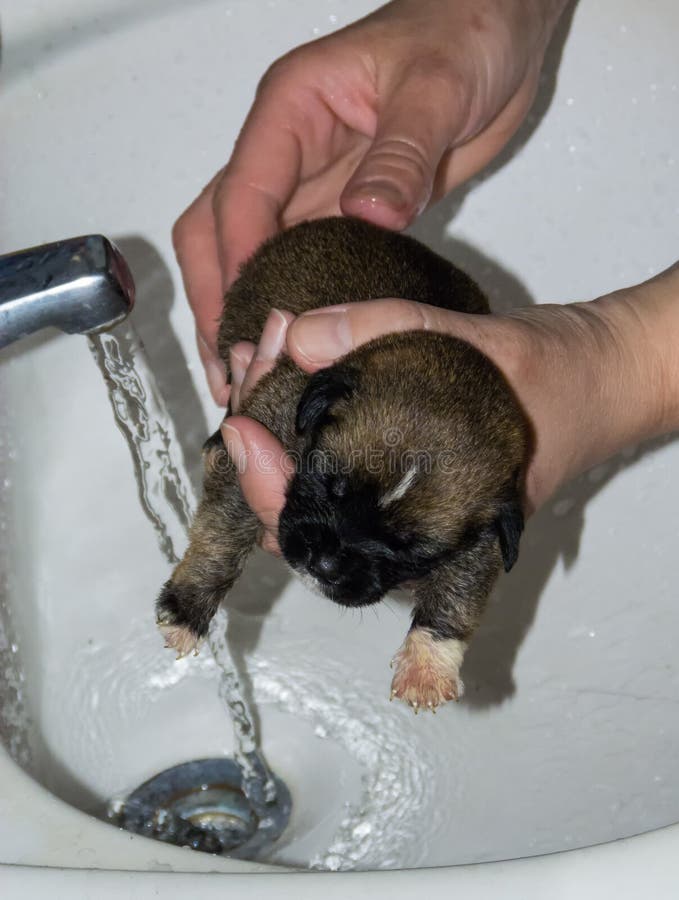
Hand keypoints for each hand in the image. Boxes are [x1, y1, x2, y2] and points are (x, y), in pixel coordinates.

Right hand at [173, 0, 567, 402]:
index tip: (247, 320)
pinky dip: (288, 303)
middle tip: (229, 366)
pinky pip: (299, 260)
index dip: (236, 261)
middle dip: (215, 296)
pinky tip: (293, 345)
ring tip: (246, 374)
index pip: (241, 195)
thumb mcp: (436, 89)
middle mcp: (288, 151)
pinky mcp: (343, 210)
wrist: (499, 29)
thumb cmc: (465, 31)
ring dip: (241, 308)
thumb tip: (366, 217)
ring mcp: (312, 184)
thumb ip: (400, 154)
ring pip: (249, 253)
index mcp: (291, 109)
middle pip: (217, 228)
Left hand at [222, 264, 678, 550]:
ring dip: (273, 439)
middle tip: (243, 379)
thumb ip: (388, 331)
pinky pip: (336, 467)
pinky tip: (285, 372)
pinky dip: (300, 426)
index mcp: (435, 531)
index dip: (270, 493)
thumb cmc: (559, 378)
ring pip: (314, 498)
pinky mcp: (401, 474)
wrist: (607, 375)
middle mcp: (413, 534)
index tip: (240, 429)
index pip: (328, 540)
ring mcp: (405, 507)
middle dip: (256, 456)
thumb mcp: (480, 342)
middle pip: (304, 524)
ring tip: (255, 368)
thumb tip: (296, 335)